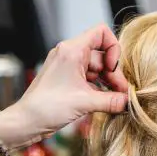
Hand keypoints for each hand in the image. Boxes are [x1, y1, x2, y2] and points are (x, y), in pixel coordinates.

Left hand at [0, 24, 128, 149]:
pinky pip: (90, 80)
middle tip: (122, 95)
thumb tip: (130, 102)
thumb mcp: (85, 103)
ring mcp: (68, 68)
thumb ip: (112, 101)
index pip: (101, 33)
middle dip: (114, 75)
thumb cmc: (46, 107)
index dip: (114, 49)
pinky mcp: (67, 81)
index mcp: (71, 50)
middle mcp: (69, 54)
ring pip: (97, 70)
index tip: (113, 70)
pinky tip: (106, 104)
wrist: (26, 122)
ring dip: (108, 84)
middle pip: (102, 56)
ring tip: (115, 102)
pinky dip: (99, 90)